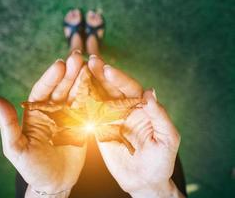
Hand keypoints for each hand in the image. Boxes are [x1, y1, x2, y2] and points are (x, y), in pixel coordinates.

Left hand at [0, 51, 85, 196]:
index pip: (42, 90)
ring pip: (76, 94)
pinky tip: (98, 83)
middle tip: (78, 58)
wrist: (54, 183)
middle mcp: (52, 111)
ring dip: (82, 80)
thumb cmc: (32, 167)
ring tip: (90, 66)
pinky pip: (88, 108)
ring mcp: (69, 117)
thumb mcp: (15, 147)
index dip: (50, 77)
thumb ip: (7, 123)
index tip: (59, 64)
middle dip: (69, 73)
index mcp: (35, 112)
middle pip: (61, 88)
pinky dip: (93, 96)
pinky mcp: (82, 124)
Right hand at [88, 55, 184, 197]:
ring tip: (79, 71)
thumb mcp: (167, 138)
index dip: (119, 78)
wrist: (144, 182)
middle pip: (113, 88)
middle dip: (102, 75)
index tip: (107, 69)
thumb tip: (150, 92)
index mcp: (143, 108)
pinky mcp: (102, 130)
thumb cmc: (161, 161)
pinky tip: (75, 92)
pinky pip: (92, 114)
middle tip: (90, 62)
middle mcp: (127, 109)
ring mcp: (113, 119)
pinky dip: (83, 103)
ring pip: (100, 98)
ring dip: (90, 85)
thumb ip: (159, 116)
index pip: (130, 88)